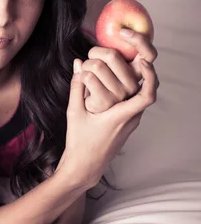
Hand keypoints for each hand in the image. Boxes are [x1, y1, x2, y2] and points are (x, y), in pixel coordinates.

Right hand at [63, 57, 158, 188]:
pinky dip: (128, 86)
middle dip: (136, 70)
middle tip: (123, 56)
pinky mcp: (127, 121)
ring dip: (133, 77)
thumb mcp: (74, 113)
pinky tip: (116, 77)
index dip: (150, 77)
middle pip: (144, 89)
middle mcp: (130, 119)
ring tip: (121, 63)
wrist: (85, 166)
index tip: (144, 62)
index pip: (146, 96)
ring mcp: (131, 121)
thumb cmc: (79, 143)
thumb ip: (76, 87)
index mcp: (120, 117)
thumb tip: (78, 64)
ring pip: (140, 94)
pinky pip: (134, 100)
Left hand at [74, 29, 158, 113]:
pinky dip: (81, 76)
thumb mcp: (106, 80)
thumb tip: (89, 54)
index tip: (123, 32)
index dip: (140, 40)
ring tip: (84, 76)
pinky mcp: (105, 103)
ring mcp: (120, 95)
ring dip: (85, 66)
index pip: (149, 54)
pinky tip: (83, 81)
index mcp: (136, 77)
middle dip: (95, 52)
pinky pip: (88, 78)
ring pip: (97, 65)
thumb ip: (102, 65)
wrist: (88, 139)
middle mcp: (132, 86)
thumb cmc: (96, 104)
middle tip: (89, 59)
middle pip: (112, 55)